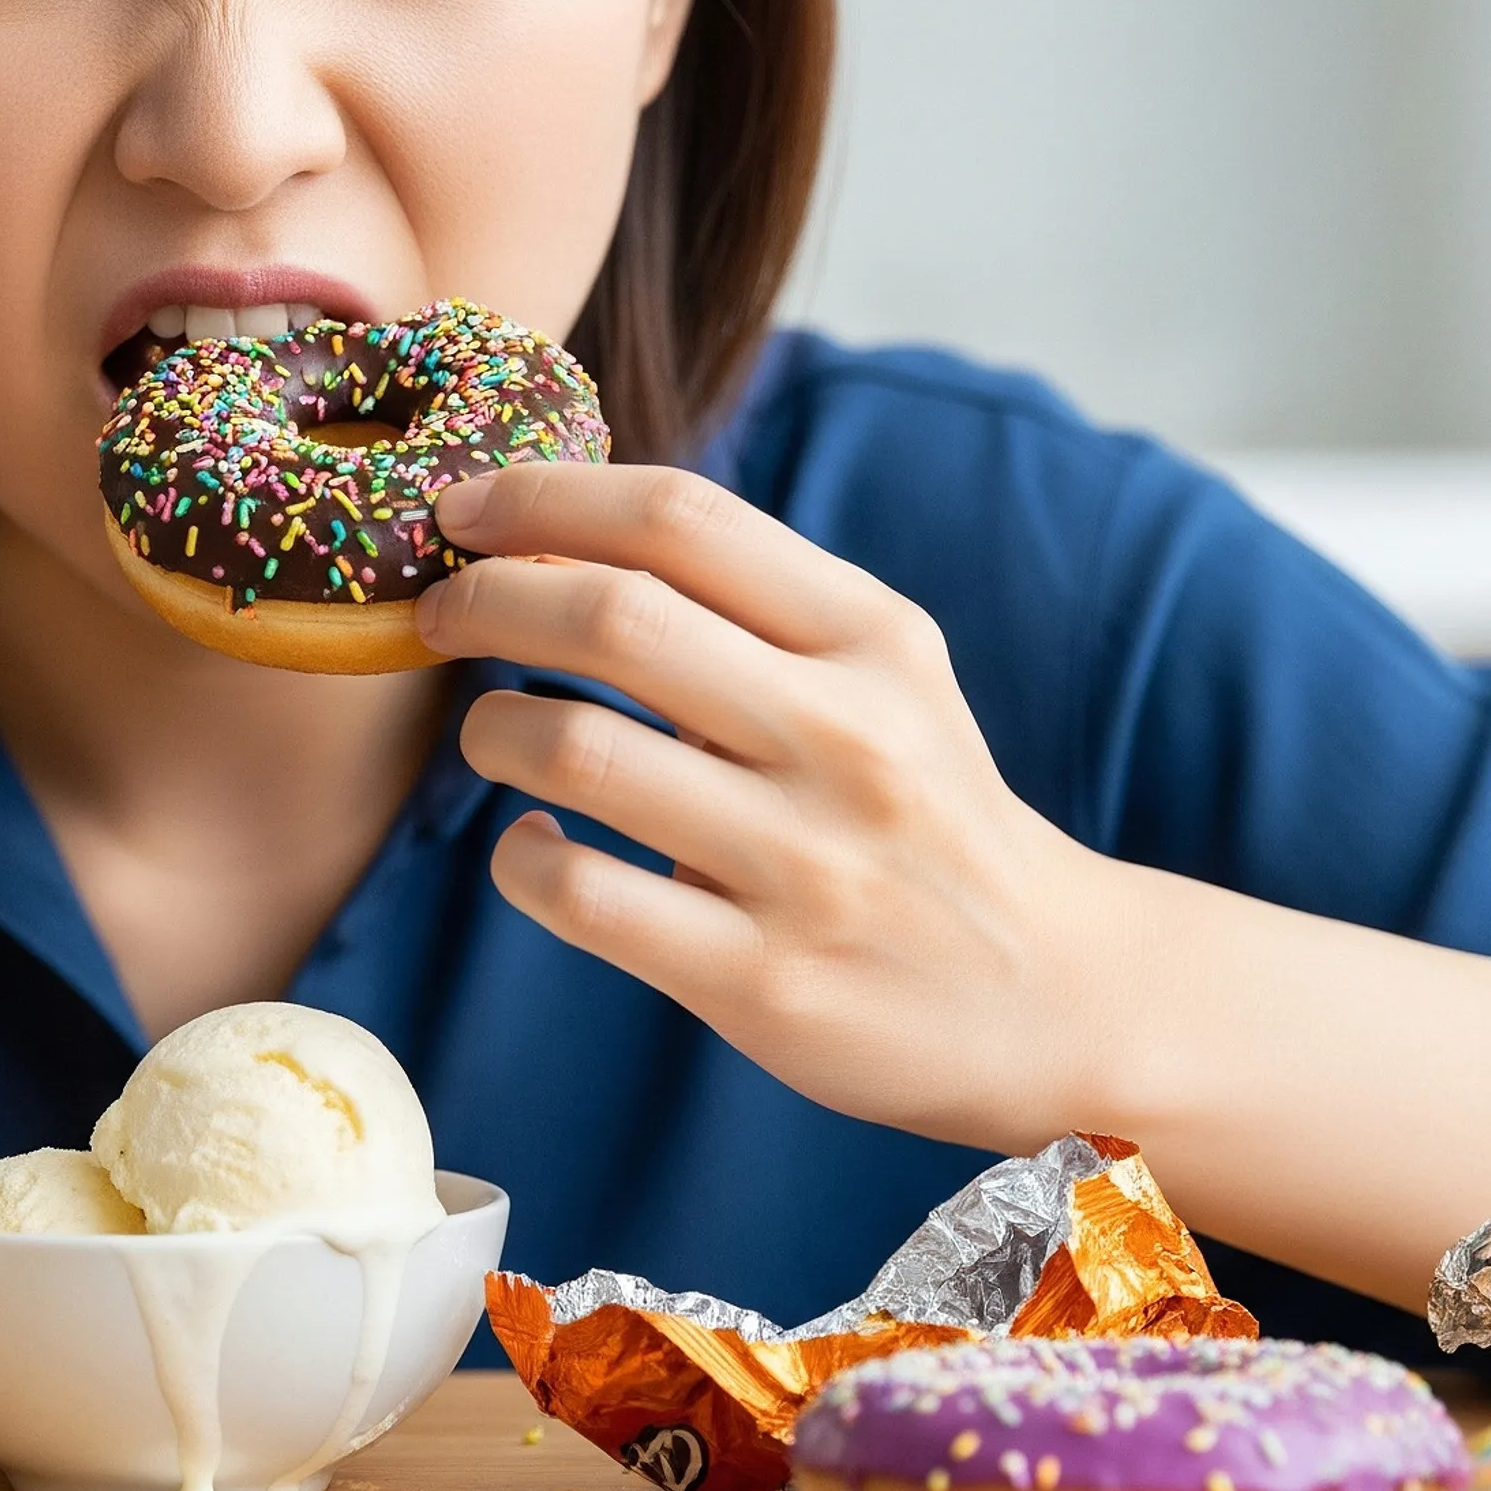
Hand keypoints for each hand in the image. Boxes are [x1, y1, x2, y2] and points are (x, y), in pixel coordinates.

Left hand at [411, 464, 1115, 1149]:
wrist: (1050, 995)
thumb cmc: (922, 814)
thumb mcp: (879, 679)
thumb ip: (747, 607)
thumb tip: (554, 531)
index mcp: (872, 639)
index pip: (682, 518)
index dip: (546, 495)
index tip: (464, 508)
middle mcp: (848, 738)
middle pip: (615, 617)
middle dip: (488, 599)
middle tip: (439, 614)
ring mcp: (806, 864)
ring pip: (578, 756)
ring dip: (492, 733)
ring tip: (493, 737)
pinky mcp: (761, 979)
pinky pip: (582, 896)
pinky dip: (521, 861)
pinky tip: (533, 848)